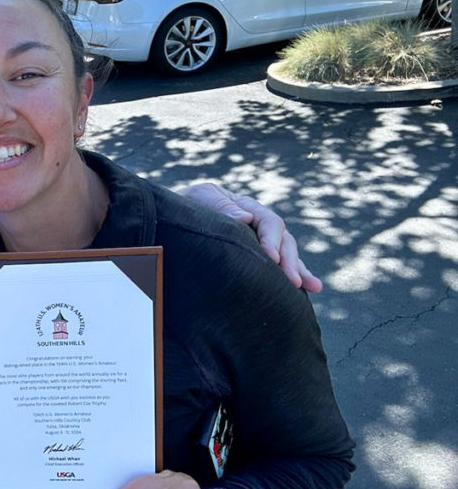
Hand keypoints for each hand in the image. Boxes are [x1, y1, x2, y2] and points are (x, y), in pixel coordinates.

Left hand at [179, 183, 322, 292]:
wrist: (174, 217)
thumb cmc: (187, 206)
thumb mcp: (200, 199)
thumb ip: (220, 206)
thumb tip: (244, 218)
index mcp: (246, 206)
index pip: (268, 221)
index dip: (271, 240)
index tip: (271, 258)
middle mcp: (258, 222)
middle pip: (283, 239)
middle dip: (289, 261)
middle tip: (293, 281)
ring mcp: (258, 239)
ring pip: (286, 253)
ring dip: (299, 270)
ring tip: (314, 287)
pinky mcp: (255, 255)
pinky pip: (277, 265)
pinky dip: (292, 275)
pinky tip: (308, 289)